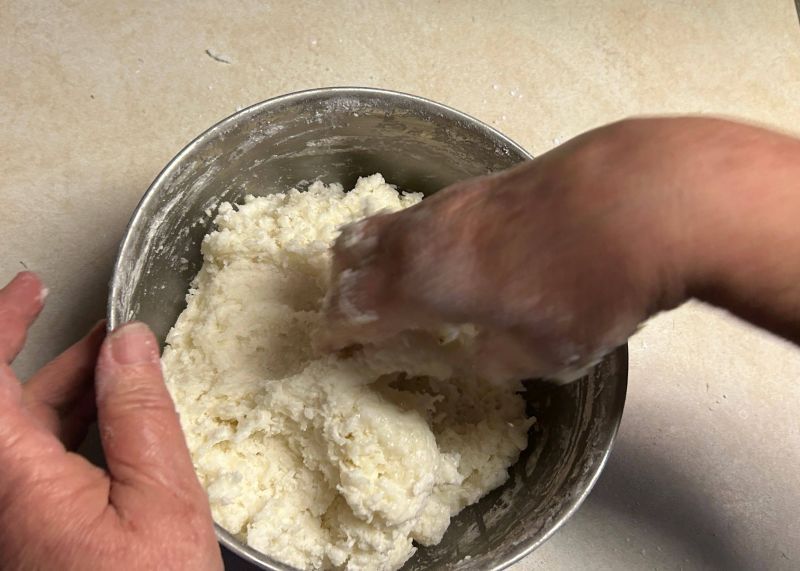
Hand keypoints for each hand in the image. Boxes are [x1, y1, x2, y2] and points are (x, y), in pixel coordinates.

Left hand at [0, 272, 221, 569]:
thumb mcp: (163, 500)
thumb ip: (140, 415)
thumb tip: (129, 344)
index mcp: (14, 481)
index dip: (0, 322)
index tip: (29, 288)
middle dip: (34, 352)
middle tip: (71, 317)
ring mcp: (9, 521)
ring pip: (18, 436)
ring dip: (58, 392)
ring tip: (110, 365)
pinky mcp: (26, 537)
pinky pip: (33, 468)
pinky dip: (68, 433)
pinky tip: (108, 423)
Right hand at [325, 117, 799, 379]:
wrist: (648, 200)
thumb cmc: (589, 288)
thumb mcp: (546, 353)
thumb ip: (499, 357)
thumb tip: (481, 350)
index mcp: (423, 282)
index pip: (353, 306)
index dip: (337, 329)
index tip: (332, 344)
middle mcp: (426, 235)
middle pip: (353, 251)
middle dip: (343, 284)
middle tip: (353, 310)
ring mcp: (456, 201)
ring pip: (391, 225)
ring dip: (381, 255)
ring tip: (398, 282)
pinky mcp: (489, 182)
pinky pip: (430, 213)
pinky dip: (420, 238)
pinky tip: (453, 254)